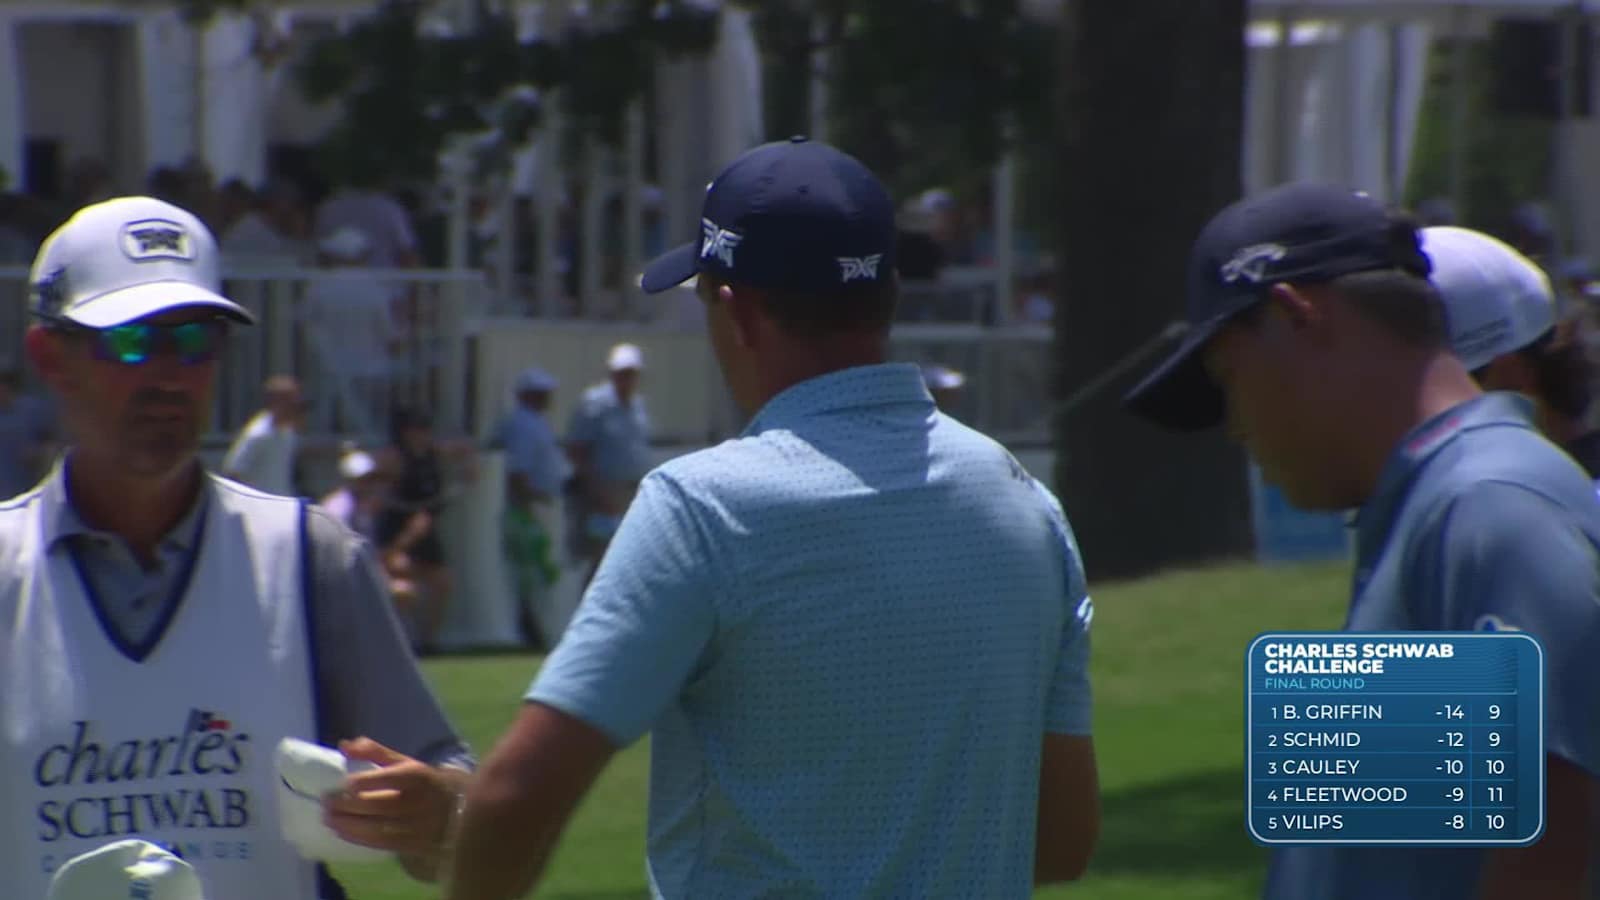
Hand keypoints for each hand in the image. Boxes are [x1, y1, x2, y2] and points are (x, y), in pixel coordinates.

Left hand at [321, 738, 462, 860]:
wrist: (459, 811)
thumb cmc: (425, 782)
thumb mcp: (406, 762)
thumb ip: (375, 751)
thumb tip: (344, 745)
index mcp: (418, 776)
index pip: (393, 778)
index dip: (368, 782)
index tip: (346, 782)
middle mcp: (418, 801)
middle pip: (380, 804)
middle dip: (349, 805)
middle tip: (326, 801)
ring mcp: (415, 826)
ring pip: (377, 827)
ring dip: (348, 824)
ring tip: (328, 818)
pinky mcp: (411, 845)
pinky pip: (380, 843)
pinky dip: (358, 837)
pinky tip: (341, 831)